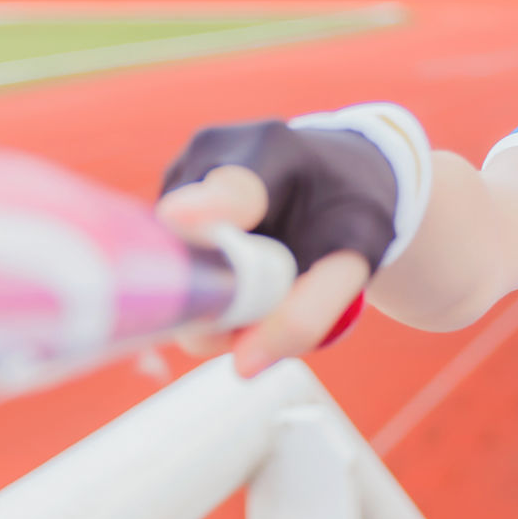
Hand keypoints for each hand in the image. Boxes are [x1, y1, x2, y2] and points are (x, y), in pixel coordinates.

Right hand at [158, 118, 396, 375]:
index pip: (234, 189)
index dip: (204, 210)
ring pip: (173, 263)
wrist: (342, 170)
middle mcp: (211, 153)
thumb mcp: (354, 261)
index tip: (179, 219)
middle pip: (188, 249)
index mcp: (274, 152)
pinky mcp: (163, 196)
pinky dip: (205, 280)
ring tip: (264, 276)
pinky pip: (172, 260)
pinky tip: (239, 262)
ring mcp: (178, 172)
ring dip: (214, 295)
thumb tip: (242, 366)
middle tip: (270, 305)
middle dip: (220, 299)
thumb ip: (308, 313)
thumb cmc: (350, 211)